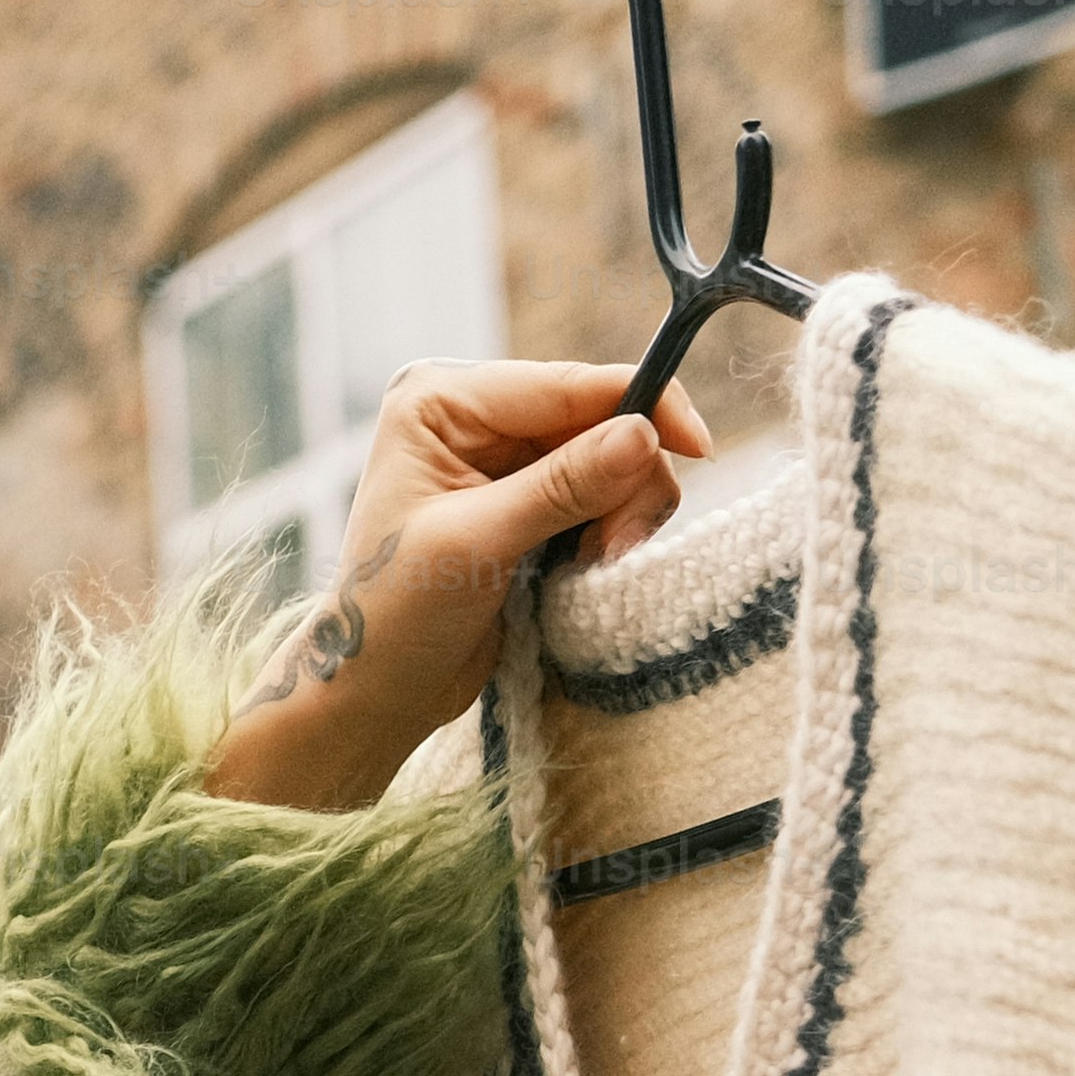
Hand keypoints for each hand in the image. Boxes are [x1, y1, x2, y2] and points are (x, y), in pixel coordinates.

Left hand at [202, 361, 717, 811]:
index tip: (698, 448)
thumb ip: (562, 487)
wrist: (375, 692)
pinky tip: (583, 569)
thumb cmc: (396, 619)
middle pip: (599, 418)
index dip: (642, 407)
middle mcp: (473, 415)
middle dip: (624, 482)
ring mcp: (502, 457)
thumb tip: (642, 434)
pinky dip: (609, 530)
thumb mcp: (476, 546)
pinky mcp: (526, 499)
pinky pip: (601, 493)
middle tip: (612, 551)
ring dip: (621, 514)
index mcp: (441, 401)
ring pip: (612, 458)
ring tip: (591, 567)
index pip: (566, 383)